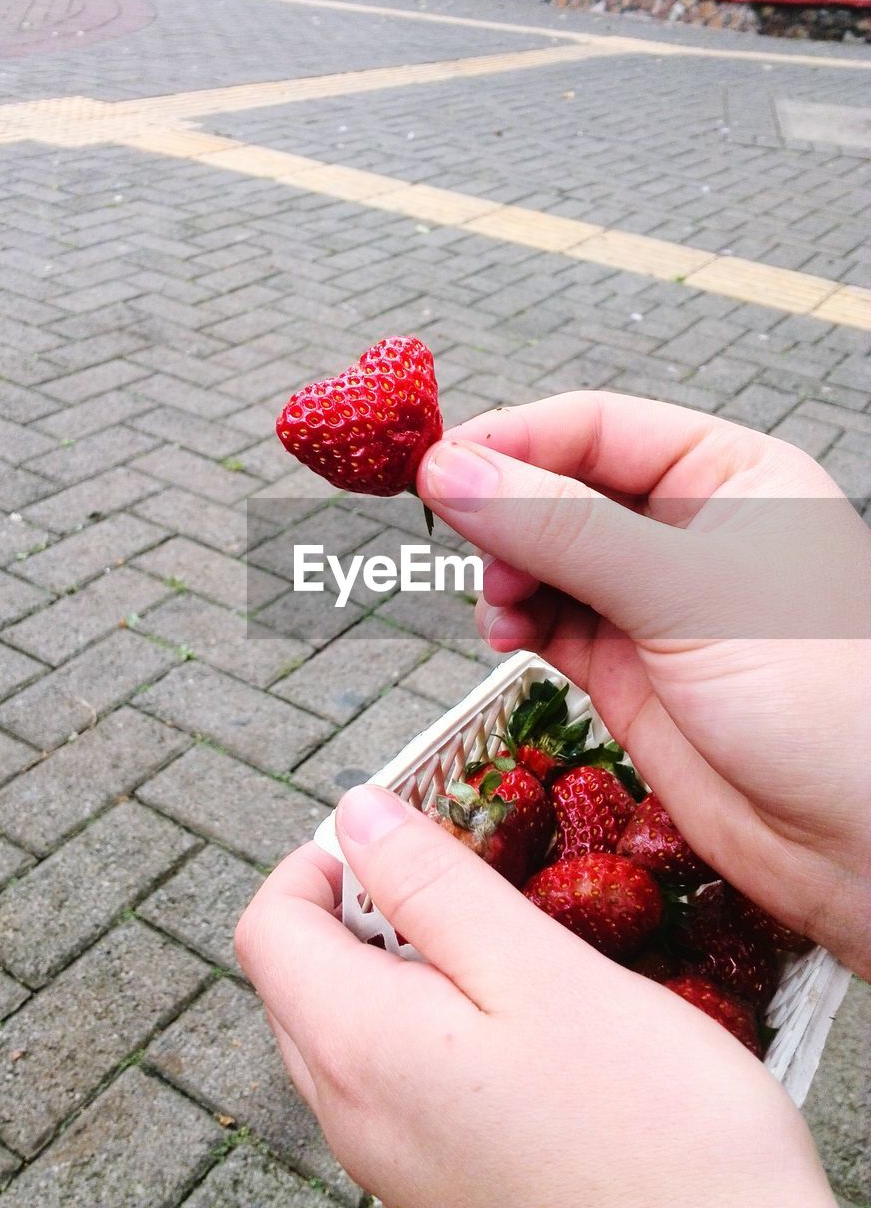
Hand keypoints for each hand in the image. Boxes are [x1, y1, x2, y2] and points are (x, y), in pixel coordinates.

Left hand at [236, 786, 834, 1207]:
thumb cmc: (651, 1126)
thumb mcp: (539, 968)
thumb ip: (433, 883)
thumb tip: (356, 813)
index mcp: (357, 1047)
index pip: (269, 925)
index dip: (319, 861)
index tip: (401, 837)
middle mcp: (351, 1113)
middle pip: (297, 975)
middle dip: (357, 905)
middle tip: (457, 879)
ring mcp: (388, 1159)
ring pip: (343, 1026)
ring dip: (395, 962)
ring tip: (494, 941)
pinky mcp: (433, 1181)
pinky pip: (390, 1078)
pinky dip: (424, 1022)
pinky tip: (512, 1016)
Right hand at [417, 391, 870, 977]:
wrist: (857, 840)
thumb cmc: (818, 694)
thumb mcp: (684, 589)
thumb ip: (561, 528)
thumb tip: (450, 471)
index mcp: (728, 472)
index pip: (598, 427)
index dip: (514, 440)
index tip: (439, 464)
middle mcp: (687, 527)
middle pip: (562, 489)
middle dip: (505, 511)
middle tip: (456, 533)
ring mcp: (654, 600)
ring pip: (546, 558)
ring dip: (506, 572)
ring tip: (500, 604)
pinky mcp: (627, 667)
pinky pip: (549, 621)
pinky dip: (516, 622)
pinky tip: (507, 635)